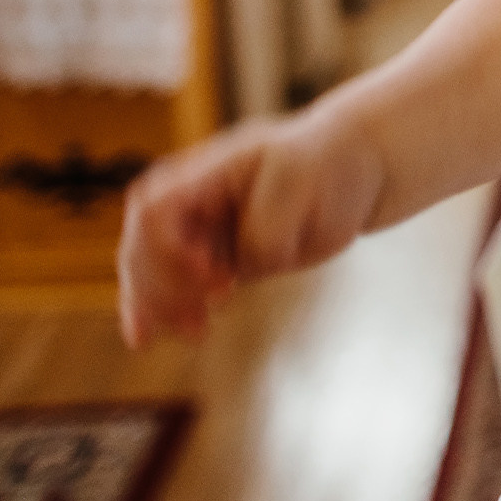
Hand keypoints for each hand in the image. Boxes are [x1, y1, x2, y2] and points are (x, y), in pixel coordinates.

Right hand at [117, 110, 385, 348]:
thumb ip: (268, 225)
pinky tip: (156, 337)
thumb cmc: (328, 163)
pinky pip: (176, 287)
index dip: (166, 248)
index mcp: (205, 171)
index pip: (154, 211)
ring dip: (162, 307)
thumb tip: (248, 264)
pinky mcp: (220, 257)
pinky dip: (165, 311)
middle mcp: (193, 201)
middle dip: (160, 288)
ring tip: (197, 332)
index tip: (208, 271)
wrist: (357, 172)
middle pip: (142, 247)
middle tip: (203, 314)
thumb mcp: (301, 180)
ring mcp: (203, 231)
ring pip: (152, 272)